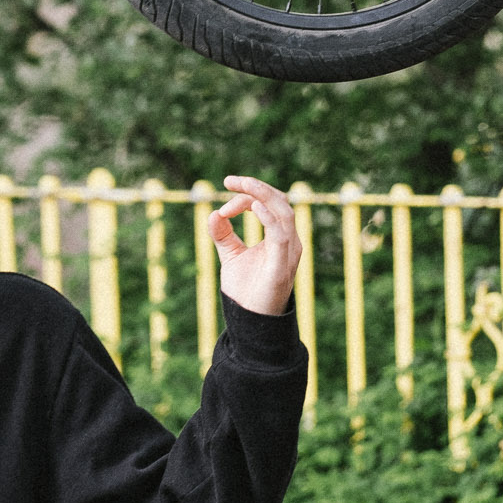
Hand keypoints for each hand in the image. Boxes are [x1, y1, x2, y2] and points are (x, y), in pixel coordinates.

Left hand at [208, 176, 300, 316]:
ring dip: (262, 195)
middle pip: (280, 202)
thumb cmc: (246, 290)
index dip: (246, 195)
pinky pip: (281, 236)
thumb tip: (212, 213)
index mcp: (280, 237)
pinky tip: (254, 206)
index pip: (268, 204)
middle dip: (256, 187)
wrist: (249, 322)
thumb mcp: (231, 255)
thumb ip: (224, 235)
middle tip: (230, 180)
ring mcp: (288, 253)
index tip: (222, 197)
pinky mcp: (282, 266)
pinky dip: (269, 218)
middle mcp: (289, 242)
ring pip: (284, 213)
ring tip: (243, 185)